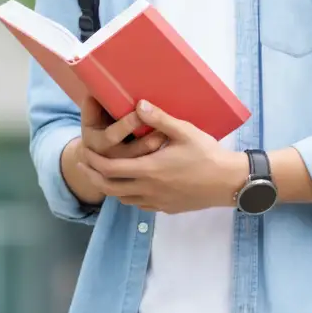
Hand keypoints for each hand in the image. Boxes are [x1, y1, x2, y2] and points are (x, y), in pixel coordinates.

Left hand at [79, 100, 247, 213]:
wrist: (228, 182)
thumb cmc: (207, 154)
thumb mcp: (184, 131)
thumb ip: (159, 118)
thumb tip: (138, 104)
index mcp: (149, 170)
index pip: (110, 169)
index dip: (94, 162)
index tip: (84, 152)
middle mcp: (149, 189)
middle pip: (110, 188)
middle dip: (93, 176)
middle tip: (84, 164)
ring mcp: (158, 202)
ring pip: (123, 199)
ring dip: (110, 187)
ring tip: (104, 174)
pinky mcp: (167, 208)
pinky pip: (139, 205)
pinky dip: (128, 196)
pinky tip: (131, 186)